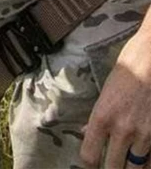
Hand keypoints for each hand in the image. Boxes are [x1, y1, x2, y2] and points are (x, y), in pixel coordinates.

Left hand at [80, 30, 150, 168]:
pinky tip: (142, 161)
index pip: (89, 155)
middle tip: (110, 165)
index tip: (90, 164)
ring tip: (126, 164)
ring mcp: (144, 135)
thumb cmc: (126, 72)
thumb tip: (85, 132)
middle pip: (113, 167)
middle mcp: (122, 130)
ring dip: (130, 168)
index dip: (88, 164)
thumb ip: (97, 116)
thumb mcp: (105, 92)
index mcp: (102, 117)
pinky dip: (147, 163)